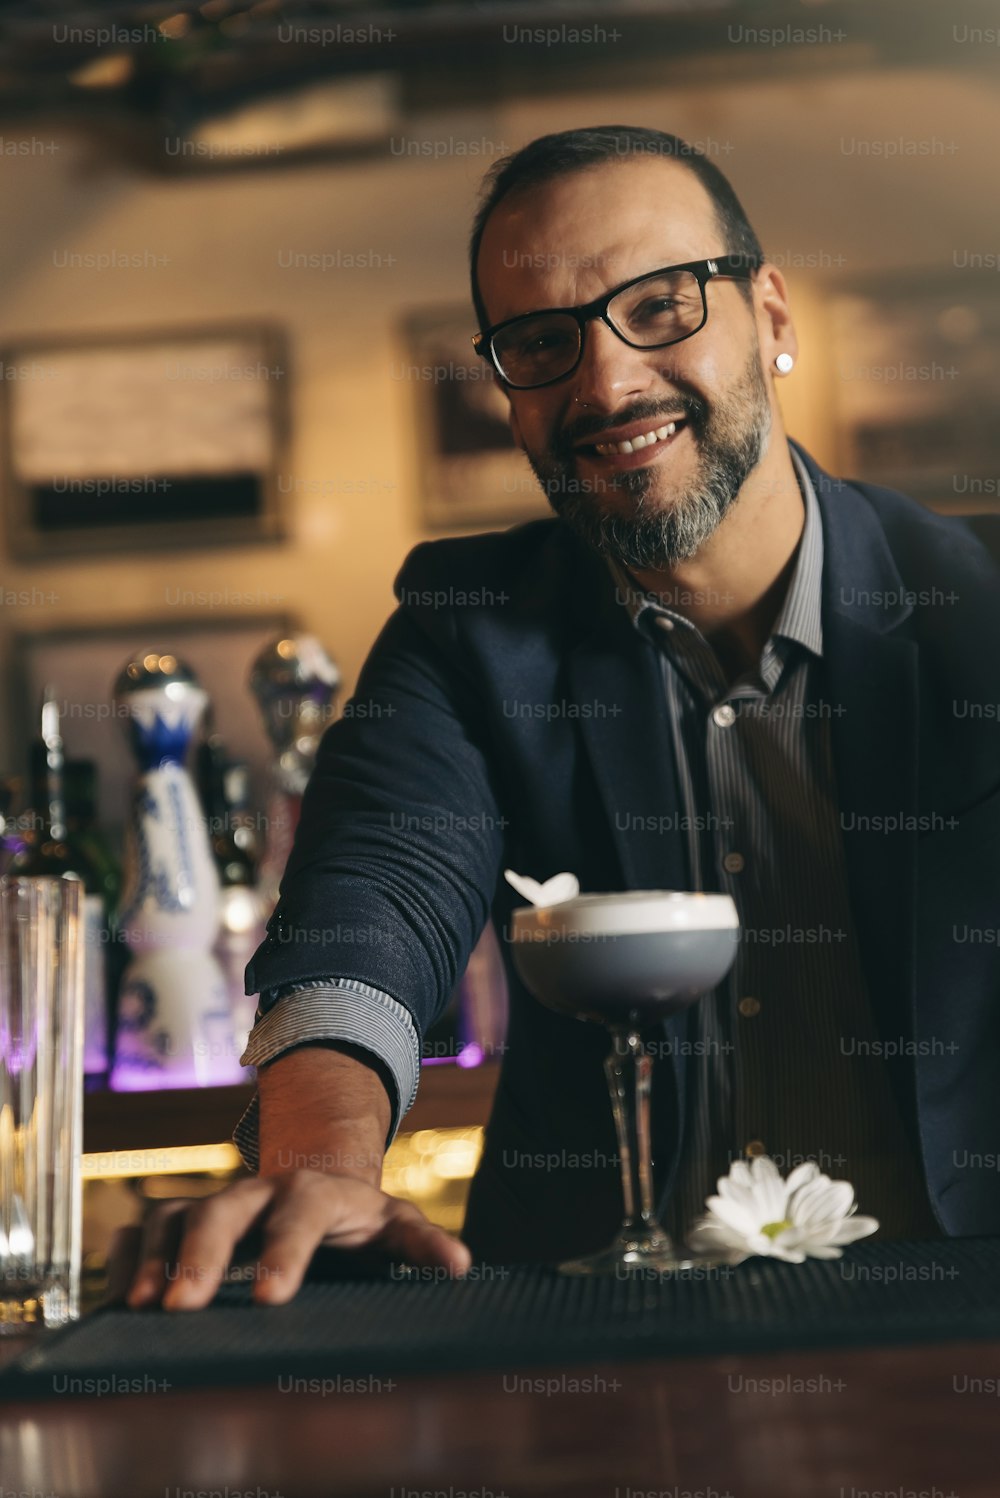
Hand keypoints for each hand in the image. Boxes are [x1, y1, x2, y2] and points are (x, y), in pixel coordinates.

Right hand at [112, 1170, 471, 1311]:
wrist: (315, 1181)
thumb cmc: (356, 1218)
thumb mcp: (394, 1225)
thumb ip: (422, 1245)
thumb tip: (462, 1265)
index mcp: (313, 1193)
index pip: (300, 1216)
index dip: (285, 1253)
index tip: (272, 1299)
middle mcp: (256, 1191)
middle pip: (222, 1211)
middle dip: (200, 1256)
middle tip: (180, 1306)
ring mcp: (214, 1202)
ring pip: (172, 1214)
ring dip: (153, 1257)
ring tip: (140, 1305)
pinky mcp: (180, 1218)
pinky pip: (139, 1228)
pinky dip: (123, 1257)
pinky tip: (117, 1298)